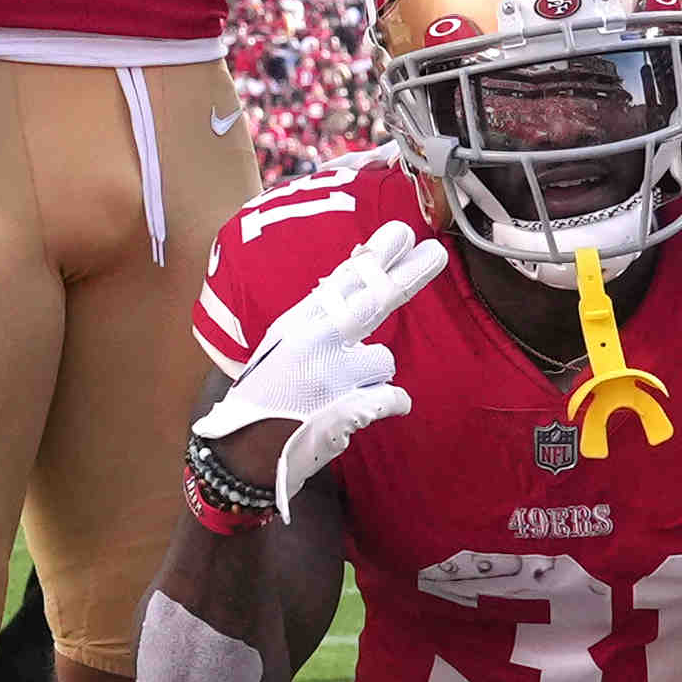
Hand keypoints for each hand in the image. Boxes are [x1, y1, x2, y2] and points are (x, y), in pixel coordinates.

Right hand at [194, 222, 448, 516]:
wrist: (246, 448)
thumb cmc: (269, 393)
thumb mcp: (285, 343)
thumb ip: (322, 312)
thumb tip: (360, 270)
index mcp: (299, 324)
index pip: (343, 282)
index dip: (376, 256)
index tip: (402, 233)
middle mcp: (315, 342)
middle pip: (373, 301)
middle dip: (408, 274)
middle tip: (435, 252)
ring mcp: (333, 376)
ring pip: (382, 360)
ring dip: (369, 376)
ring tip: (336, 392)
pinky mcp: (349, 409)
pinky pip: (393, 397)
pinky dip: (388, 404)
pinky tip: (358, 411)